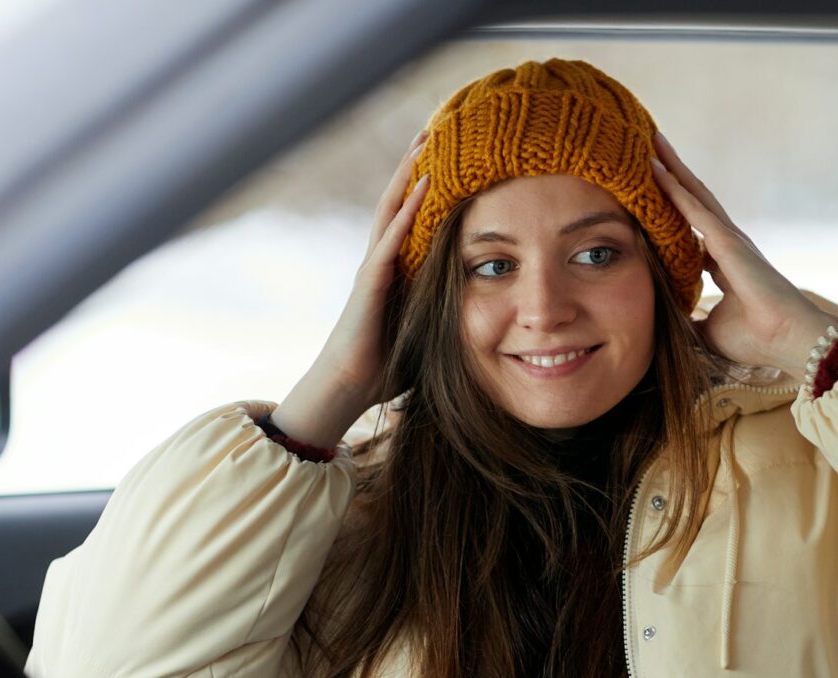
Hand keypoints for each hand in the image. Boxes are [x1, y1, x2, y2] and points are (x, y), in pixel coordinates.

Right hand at [273, 132, 430, 447]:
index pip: (412, 219)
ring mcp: (372, 269)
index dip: (428, 187)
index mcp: (395, 271)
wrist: (347, 390)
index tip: (451, 157)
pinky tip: (424, 184)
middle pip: (398, 202)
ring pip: (391, 209)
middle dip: (415, 166)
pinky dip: (407, 209)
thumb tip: (489, 318)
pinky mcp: (369, 283)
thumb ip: (447, 316)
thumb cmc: (385, 368)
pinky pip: (390, 238)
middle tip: (437, 128)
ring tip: (427, 141)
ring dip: (409, 174)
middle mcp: (381, 261)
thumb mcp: (428, 333)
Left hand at [650, 133, 833, 382]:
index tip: (651, 195)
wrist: (788, 342)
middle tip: (650, 150)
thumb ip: (688, 324)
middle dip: (673, 176)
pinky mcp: (728, 242)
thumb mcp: (707, 332)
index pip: (692, 230)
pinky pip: (695, 210)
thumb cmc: (755, 339)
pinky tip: (657, 170)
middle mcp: (727, 245)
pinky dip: (675, 189)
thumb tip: (665, 331)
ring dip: (673, 170)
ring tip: (653, 144)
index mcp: (724, 264)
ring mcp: (729, 240)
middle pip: (694, 202)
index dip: (673, 211)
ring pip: (695, 196)